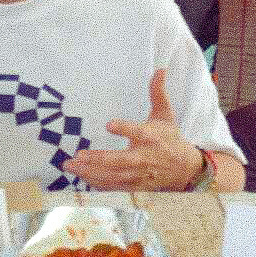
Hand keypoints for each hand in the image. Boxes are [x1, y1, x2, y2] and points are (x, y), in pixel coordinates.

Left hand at [63, 70, 204, 190]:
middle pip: (120, 160)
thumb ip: (158, 93)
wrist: (185, 169)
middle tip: (78, 156)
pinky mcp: (135, 186)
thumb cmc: (170, 138)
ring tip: (70, 166)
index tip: (109, 124)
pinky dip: (97, 183)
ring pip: (113, 176)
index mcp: (151, 137)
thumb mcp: (165, 115)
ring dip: (91, 172)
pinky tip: (81, 176)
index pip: (137, 132)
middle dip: (98, 159)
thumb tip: (159, 70)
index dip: (124, 129)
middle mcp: (144, 157)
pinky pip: (114, 187)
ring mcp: (139, 174)